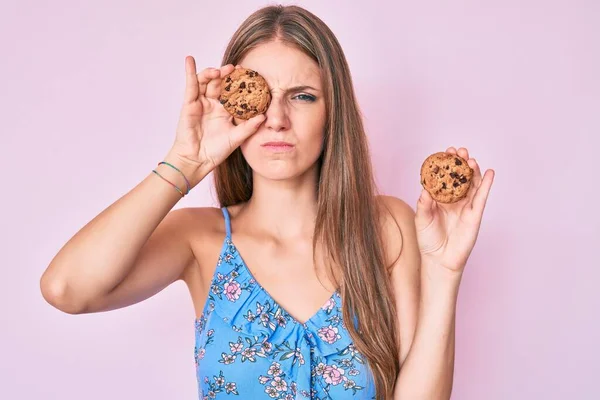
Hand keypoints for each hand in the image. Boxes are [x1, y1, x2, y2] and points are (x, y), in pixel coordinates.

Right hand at [168, 56, 264, 180]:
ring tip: (221, 70)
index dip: (240, 82)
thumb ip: (249, 127)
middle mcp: (213, 104)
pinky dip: (190, 72)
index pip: (234, 92)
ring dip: (213, 73)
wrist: (197, 160)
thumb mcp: (236, 138)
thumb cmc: (216, 151)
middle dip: (227, 74)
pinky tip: (190, 60)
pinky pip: (190, 85)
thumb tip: (264, 117)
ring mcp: (201, 103)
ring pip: (206, 82)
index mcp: (225, 110)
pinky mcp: (189, 104)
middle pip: (220, 83)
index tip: (249, 74)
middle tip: (236, 68)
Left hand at [415, 147, 494, 272]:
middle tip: (459, 150)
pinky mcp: (475, 215)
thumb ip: (424, 203)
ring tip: (471, 158)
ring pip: (473, 184)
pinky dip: (486, 184)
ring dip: (473, 170)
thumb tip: (426, 188)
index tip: (446, 151)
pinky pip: (482, 197)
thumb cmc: (428, 240)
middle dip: (461, 163)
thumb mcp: (422, 218)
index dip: (447, 164)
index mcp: (440, 199)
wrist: (439, 260)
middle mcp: (455, 200)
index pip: (445, 177)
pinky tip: (489, 172)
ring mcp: (466, 206)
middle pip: (461, 177)